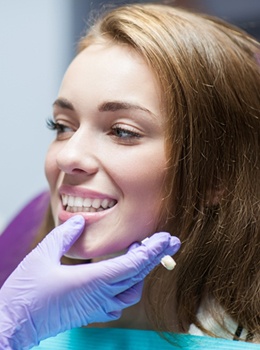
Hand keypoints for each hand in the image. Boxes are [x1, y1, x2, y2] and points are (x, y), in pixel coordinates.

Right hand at [0, 215, 179, 348]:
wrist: (14, 324)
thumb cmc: (26, 292)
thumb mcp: (42, 255)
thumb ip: (64, 235)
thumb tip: (80, 220)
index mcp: (91, 281)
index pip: (132, 265)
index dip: (151, 251)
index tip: (165, 239)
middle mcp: (99, 296)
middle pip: (137, 276)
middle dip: (155, 257)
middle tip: (168, 241)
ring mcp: (96, 308)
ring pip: (132, 291)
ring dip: (141, 271)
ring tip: (141, 253)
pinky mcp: (91, 313)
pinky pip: (119, 301)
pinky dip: (128, 286)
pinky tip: (123, 276)